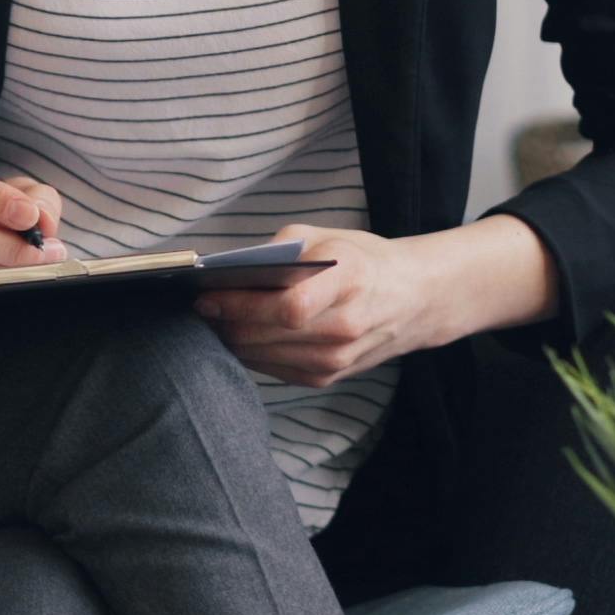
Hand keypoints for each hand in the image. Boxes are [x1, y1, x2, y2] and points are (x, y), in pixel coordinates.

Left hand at [195, 216, 558, 385]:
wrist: (413, 299)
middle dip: (226, 322)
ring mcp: (338, 359)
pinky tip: (241, 337)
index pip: (287, 307)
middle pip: (268, 335)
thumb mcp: (327, 236)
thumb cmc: (363, 261)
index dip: (241, 305)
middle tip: (202, 308)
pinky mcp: (328, 378)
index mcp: (349, 282)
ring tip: (215, 321)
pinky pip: (275, 370)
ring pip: (265, 357)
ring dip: (233, 340)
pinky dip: (252, 354)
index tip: (208, 296)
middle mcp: (346, 327)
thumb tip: (232, 269)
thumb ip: (280, 249)